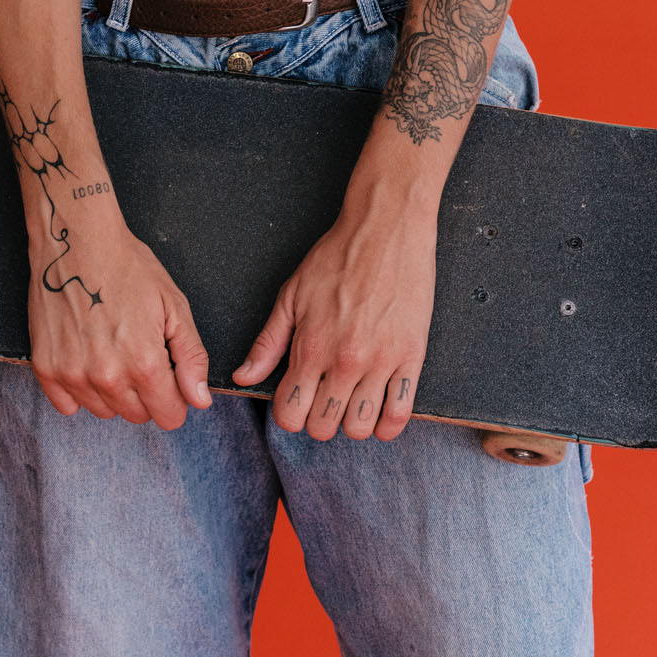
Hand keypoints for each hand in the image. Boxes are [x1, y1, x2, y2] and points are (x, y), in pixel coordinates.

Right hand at [28, 216, 212, 430]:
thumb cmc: (127, 266)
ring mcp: (72, 374)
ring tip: (112, 348)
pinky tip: (87, 357)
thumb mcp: (173, 305)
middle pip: (137, 415)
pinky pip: (68, 405)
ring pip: (104, 411)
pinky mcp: (46, 367)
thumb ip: (191, 357)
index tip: (169, 375)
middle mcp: (106, 377)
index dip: (176, 397)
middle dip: (146, 392)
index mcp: (144, 363)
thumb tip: (200, 400)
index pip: (169, 416)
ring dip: (114, 391)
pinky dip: (80, 390)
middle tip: (139, 351)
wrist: (77, 240)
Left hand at [232, 198, 437, 441]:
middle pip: (323, 427)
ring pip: (359, 427)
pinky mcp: (412, 356)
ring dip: (351, 422)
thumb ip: (268, 342)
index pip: (290, 415)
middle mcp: (345, 361)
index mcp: (311, 346)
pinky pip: (400, 414)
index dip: (288, 413)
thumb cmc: (336, 256)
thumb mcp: (292, 295)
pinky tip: (379, 408)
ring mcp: (381, 362)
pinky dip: (387, 423)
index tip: (295, 399)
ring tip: (350, 400)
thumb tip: (244, 376)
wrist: (385, 228)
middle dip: (317, 418)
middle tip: (323, 396)